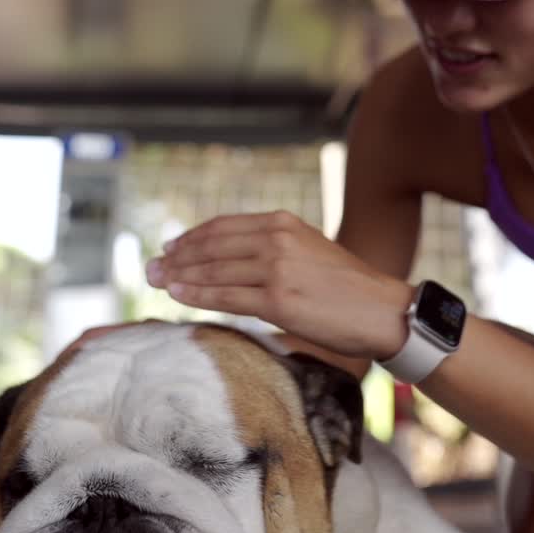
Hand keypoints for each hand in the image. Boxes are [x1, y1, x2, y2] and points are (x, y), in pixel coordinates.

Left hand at [145, 210, 411, 360]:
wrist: (382, 309)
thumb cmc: (346, 286)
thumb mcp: (308, 249)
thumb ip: (273, 248)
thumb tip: (233, 260)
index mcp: (283, 223)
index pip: (223, 226)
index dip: (192, 237)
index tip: (170, 248)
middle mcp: (277, 239)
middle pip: (212, 245)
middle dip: (177, 257)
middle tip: (150, 267)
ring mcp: (277, 269)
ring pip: (214, 270)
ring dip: (179, 276)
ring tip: (156, 282)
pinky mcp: (278, 300)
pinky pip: (226, 297)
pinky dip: (197, 295)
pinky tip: (178, 295)